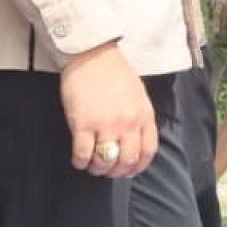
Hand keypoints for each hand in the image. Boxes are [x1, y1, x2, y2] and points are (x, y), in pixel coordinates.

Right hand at [59, 43, 155, 178]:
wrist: (92, 55)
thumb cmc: (114, 73)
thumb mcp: (138, 96)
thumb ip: (139, 118)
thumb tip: (134, 140)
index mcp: (144, 116)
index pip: (147, 151)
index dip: (138, 166)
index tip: (129, 170)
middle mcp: (128, 123)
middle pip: (127, 160)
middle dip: (117, 171)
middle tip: (108, 171)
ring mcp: (105, 124)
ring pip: (105, 160)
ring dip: (98, 169)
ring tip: (92, 166)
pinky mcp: (83, 123)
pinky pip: (83, 153)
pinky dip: (80, 161)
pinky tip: (78, 160)